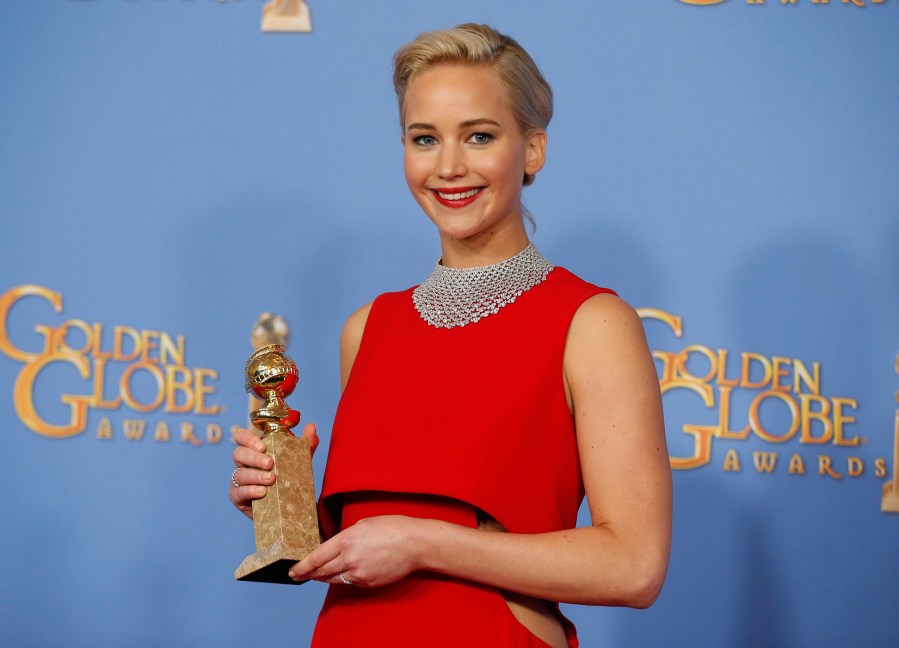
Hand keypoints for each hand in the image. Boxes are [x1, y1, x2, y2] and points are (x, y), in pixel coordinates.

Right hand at [228, 422, 318, 518]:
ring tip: (271, 479)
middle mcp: (244, 463)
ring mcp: (239, 481)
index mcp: (254, 451)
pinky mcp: (238, 497)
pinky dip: (250, 491)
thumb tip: (311, 426)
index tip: (262, 446)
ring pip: (240, 474)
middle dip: (254, 457)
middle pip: (238, 453)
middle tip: (270, 463)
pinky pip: (238, 493)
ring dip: (255, 475)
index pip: (241, 438)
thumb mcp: (299, 462)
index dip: (248, 438)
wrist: (289, 507)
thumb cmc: (289, 479)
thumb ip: (306, 445)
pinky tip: (262, 492)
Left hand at [288, 515, 426, 586]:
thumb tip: (333, 547)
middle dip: (308, 574)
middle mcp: (349, 559)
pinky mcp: (368, 583)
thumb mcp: (362, 524)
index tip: (293, 571)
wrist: (415, 544)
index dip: (301, 566)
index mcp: (346, 540)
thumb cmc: (392, 528)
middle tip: (299, 575)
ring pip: (334, 579)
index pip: (316, 558)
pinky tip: (343, 573)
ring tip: (318, 573)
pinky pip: (349, 582)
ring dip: (324, 577)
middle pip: (321, 572)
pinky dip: (343, 578)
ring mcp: (359, 574)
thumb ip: (345, 537)